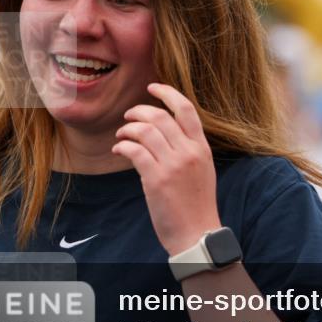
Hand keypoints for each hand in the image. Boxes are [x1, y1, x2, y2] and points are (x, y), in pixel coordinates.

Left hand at [112, 83, 220, 254]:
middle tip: (128, 116)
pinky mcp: (156, 179)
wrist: (197, 233)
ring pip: (145, 131)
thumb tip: (167, 131)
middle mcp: (189, 152)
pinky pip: (135, 151)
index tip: (153, 87)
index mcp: (202, 148)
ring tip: (121, 136)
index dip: (168, 93)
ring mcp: (174, 165)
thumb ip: (189, 149)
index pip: (186, 109)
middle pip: (160, 116)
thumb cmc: (197, 205)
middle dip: (139, 111)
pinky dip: (123, 146)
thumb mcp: (203, 170)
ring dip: (127, 129)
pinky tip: (119, 150)